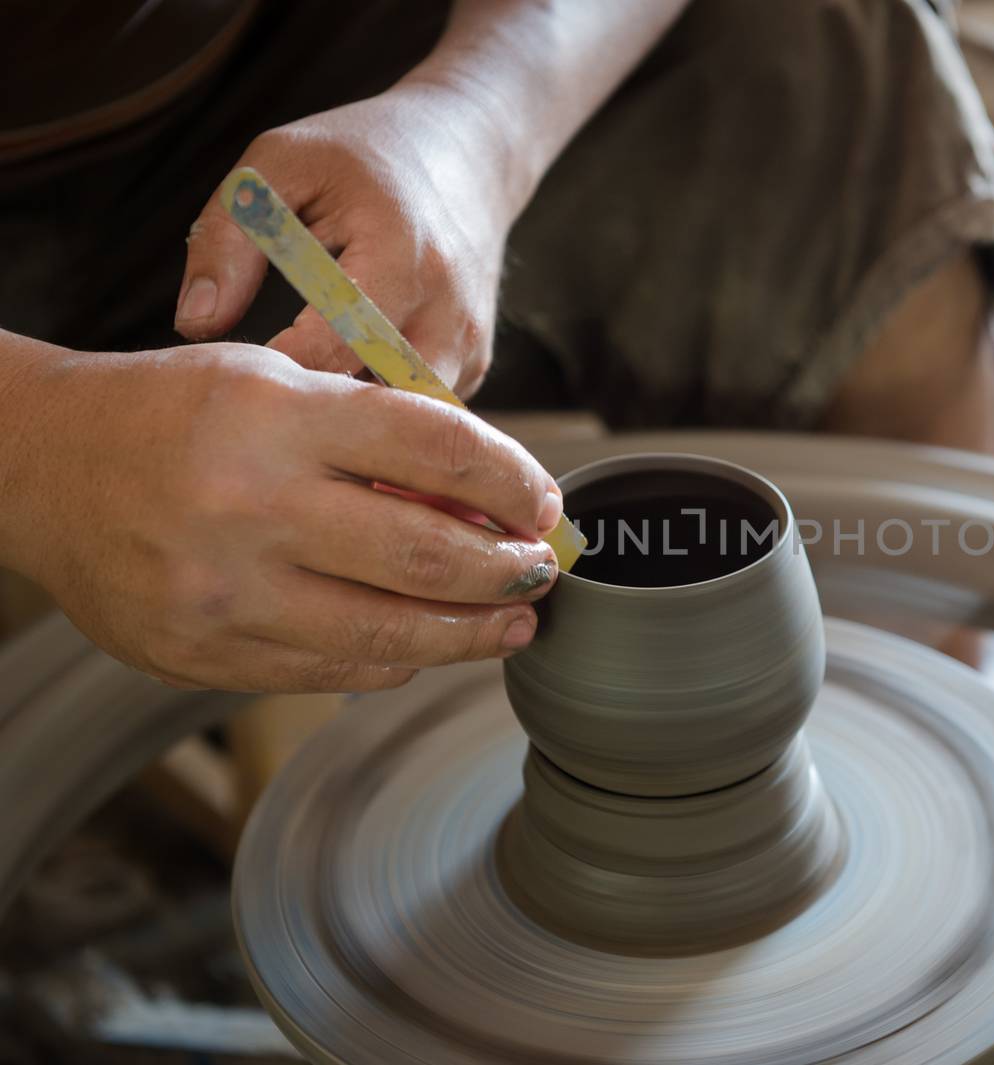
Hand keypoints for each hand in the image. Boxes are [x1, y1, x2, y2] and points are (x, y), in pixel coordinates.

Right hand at [4, 342, 562, 691]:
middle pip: (428, 556)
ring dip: (472, 634)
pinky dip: (397, 659)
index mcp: (277, 414)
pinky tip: (426, 643)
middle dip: (509, 571)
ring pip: (390, 635)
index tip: (545, 504)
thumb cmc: (180, 415)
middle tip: (541, 572)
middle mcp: (249, 504)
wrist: (43, 467)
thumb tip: (491, 509)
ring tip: (512, 622)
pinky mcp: (200, 655)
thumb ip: (379, 439)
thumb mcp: (279, 386)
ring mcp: (223, 591)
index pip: (437, 448)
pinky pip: (333, 669)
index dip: (513, 482)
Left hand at [176, 85, 517, 395]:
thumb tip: (195, 325)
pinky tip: (347, 377)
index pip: (334, 347)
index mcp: (401, 255)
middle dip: (323, 411)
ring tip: (311, 392)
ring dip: (356, 418)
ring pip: (408, 419)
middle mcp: (449, 309)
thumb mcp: (279, 166)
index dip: (279, 367)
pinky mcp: (477, 363)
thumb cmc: (360, 155)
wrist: (468, 156)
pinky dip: (383, 406)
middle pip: (381, 403)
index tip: (241, 361)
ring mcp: (471, 343)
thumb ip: (228, 238)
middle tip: (274, 395)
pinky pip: (423, 408)